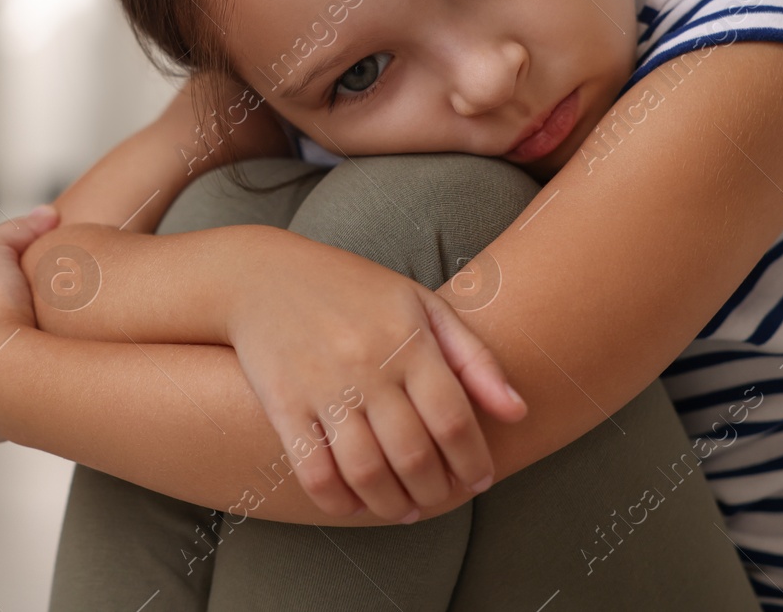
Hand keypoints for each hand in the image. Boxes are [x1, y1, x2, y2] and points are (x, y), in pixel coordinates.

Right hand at [224, 230, 526, 522]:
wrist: (264, 274)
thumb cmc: (354, 290)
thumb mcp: (421, 305)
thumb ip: (474, 357)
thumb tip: (518, 412)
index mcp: (409, 340)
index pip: (453, 420)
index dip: (473, 461)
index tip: (479, 480)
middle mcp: (368, 365)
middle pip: (414, 454)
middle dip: (435, 490)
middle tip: (440, 498)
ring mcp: (323, 387)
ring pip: (367, 472)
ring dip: (392, 505)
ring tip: (404, 509)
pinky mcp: (283, 404)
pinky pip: (314, 470)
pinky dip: (337, 500)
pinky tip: (353, 503)